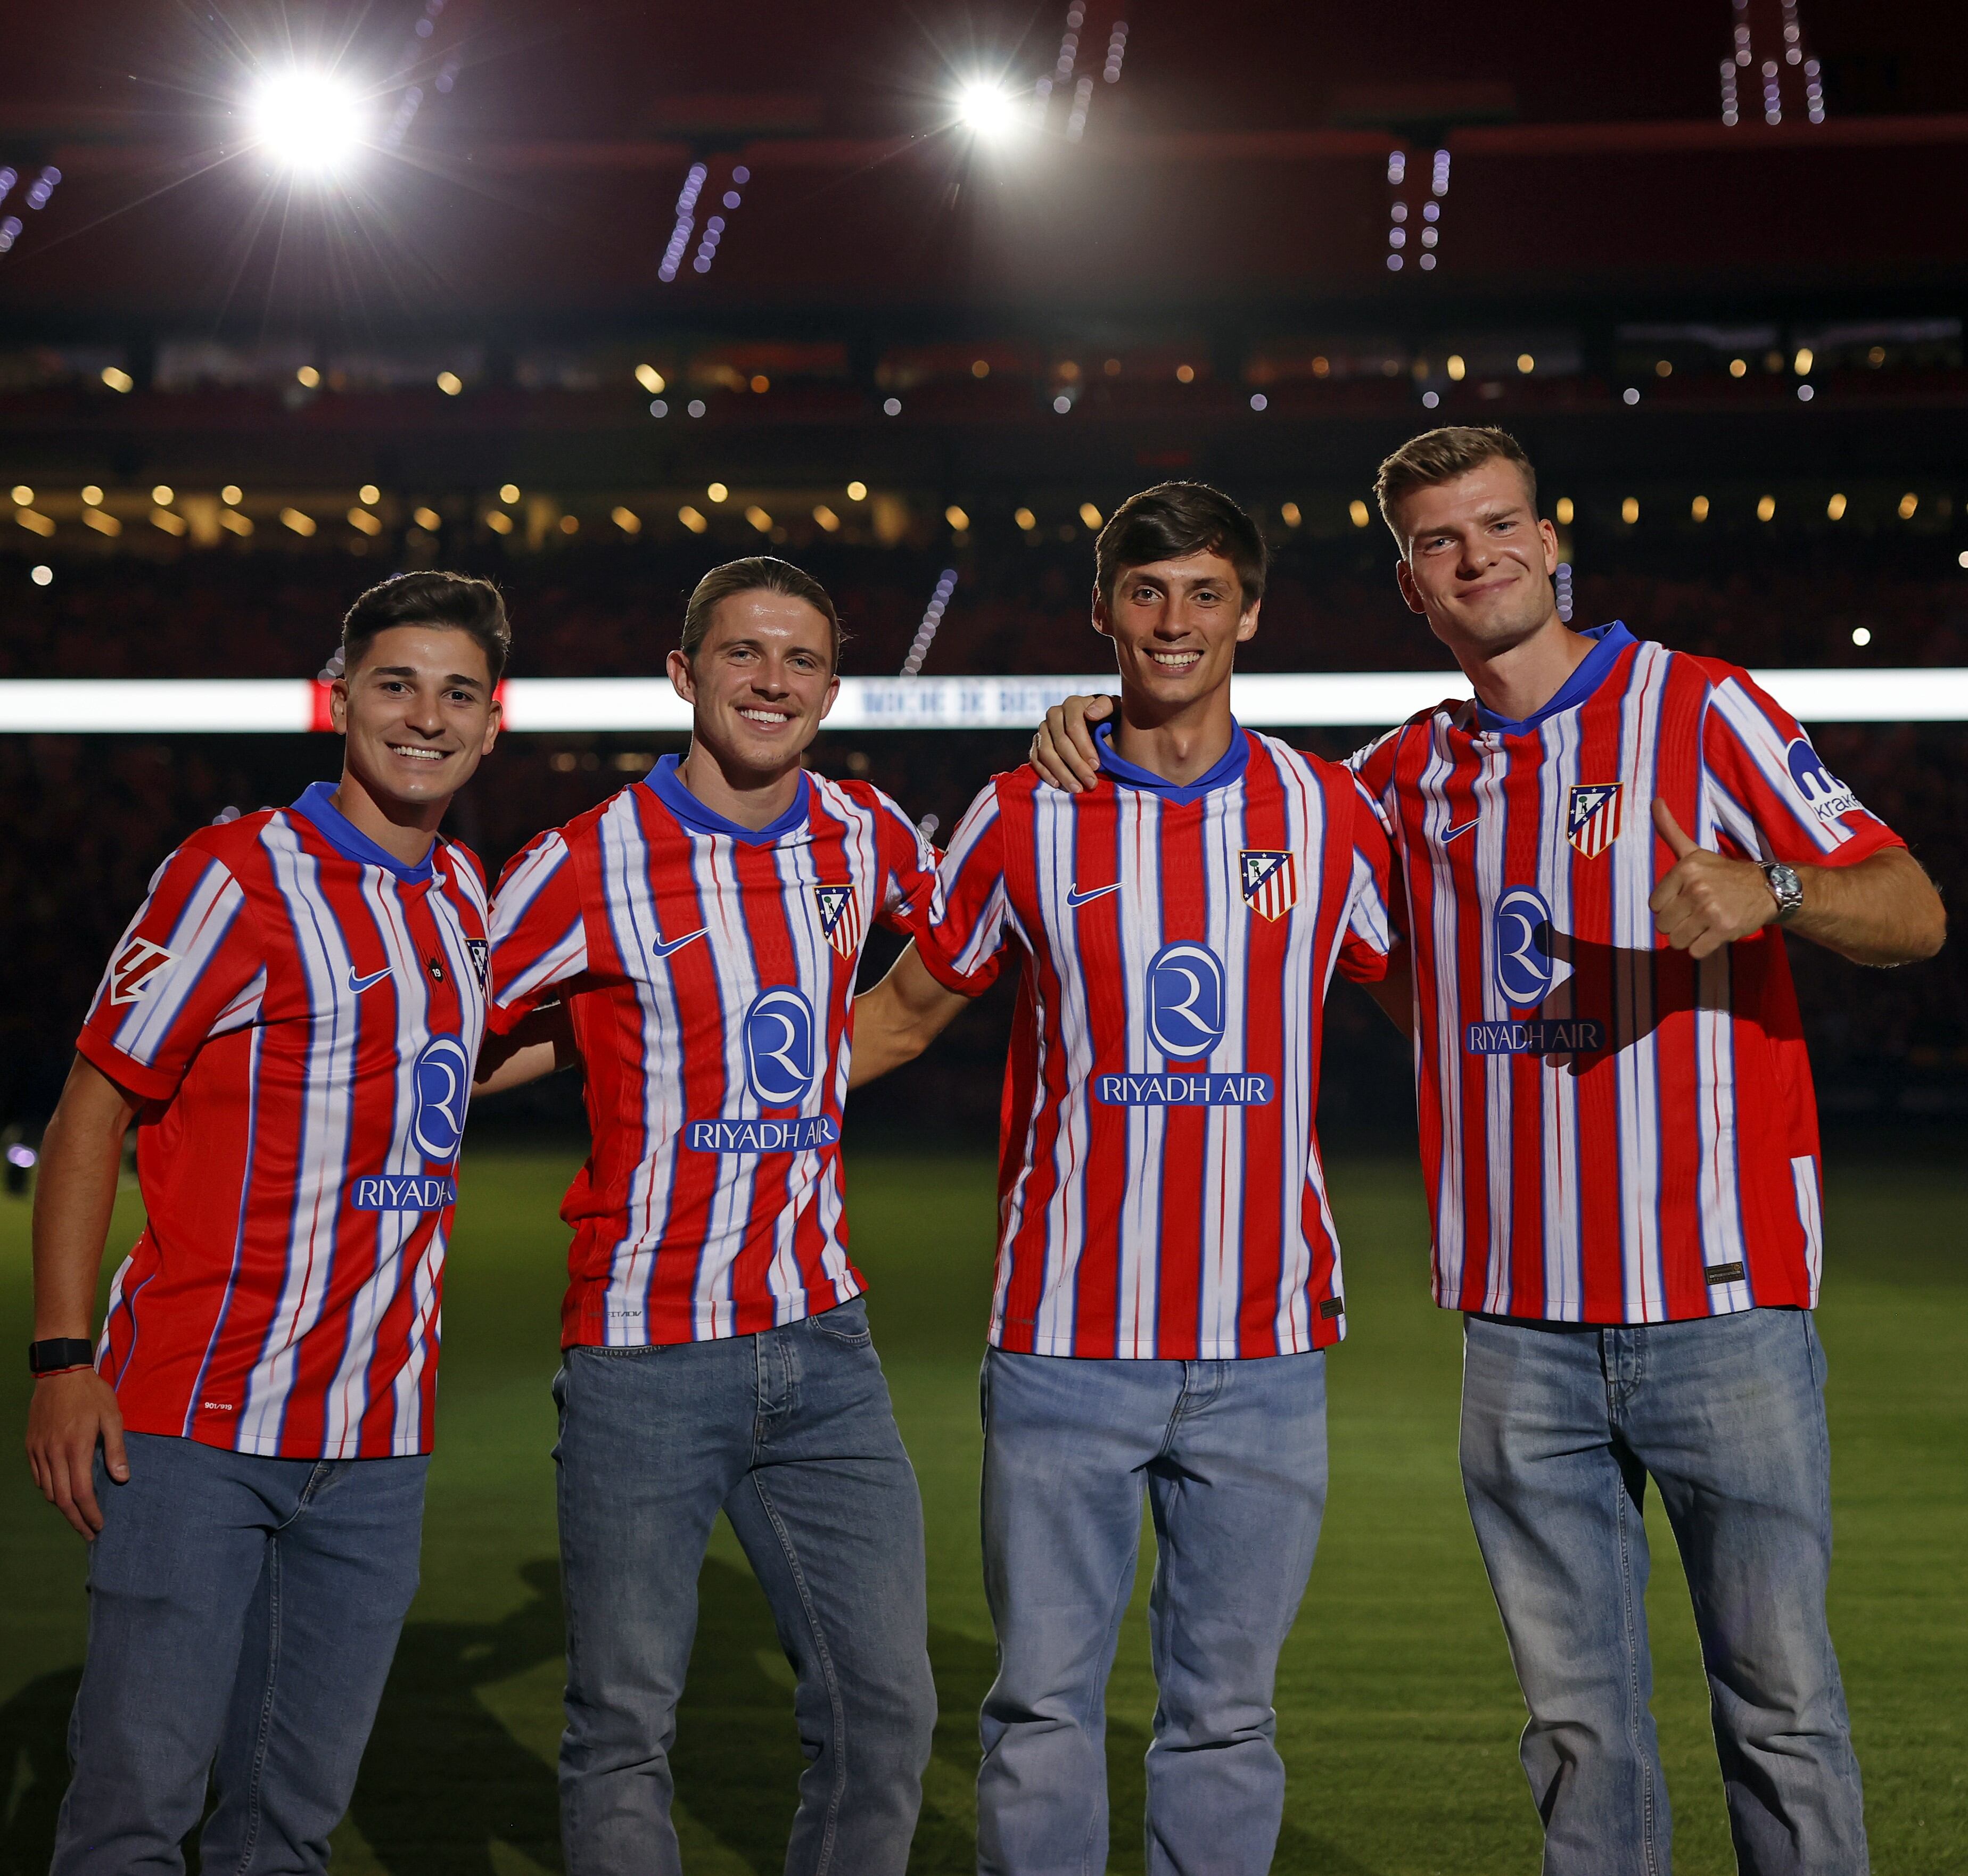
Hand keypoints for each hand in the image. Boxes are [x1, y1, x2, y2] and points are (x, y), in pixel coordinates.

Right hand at [26, 1367, 127, 1538]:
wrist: (60, 1374)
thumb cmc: (91, 1394)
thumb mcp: (112, 1417)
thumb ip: (117, 1449)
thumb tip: (122, 1479)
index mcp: (76, 1448)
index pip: (81, 1492)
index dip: (90, 1513)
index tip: (98, 1526)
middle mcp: (54, 1454)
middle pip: (62, 1499)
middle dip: (76, 1519)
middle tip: (89, 1533)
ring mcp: (40, 1451)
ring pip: (49, 1491)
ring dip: (63, 1507)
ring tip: (79, 1515)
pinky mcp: (31, 1446)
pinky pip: (40, 1477)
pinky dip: (50, 1490)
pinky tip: (62, 1492)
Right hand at [1029, 695, 1114, 792]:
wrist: (1103, 726)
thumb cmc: (1112, 719)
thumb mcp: (1116, 709)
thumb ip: (1107, 706)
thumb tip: (1090, 714)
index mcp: (1073, 704)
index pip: (1073, 726)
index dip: (1084, 747)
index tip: (1097, 765)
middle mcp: (1054, 714)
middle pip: (1060, 742)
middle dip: (1076, 765)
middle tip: (1091, 783)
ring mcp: (1043, 728)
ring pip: (1046, 752)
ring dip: (1061, 773)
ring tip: (1077, 789)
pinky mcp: (1037, 742)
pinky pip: (1035, 758)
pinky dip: (1045, 772)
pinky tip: (1057, 784)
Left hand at [1648, 799, 1779, 959]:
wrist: (1767, 889)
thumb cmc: (1723, 873)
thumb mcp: (1694, 851)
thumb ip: (1670, 831)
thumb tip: (1654, 800)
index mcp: (1685, 869)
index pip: (1654, 905)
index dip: (1668, 906)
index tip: (1685, 899)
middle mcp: (1697, 888)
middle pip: (1663, 925)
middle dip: (1677, 923)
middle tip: (1696, 913)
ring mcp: (1710, 910)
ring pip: (1676, 941)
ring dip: (1688, 937)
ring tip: (1704, 923)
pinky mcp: (1724, 929)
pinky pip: (1695, 952)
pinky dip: (1702, 948)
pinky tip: (1714, 933)